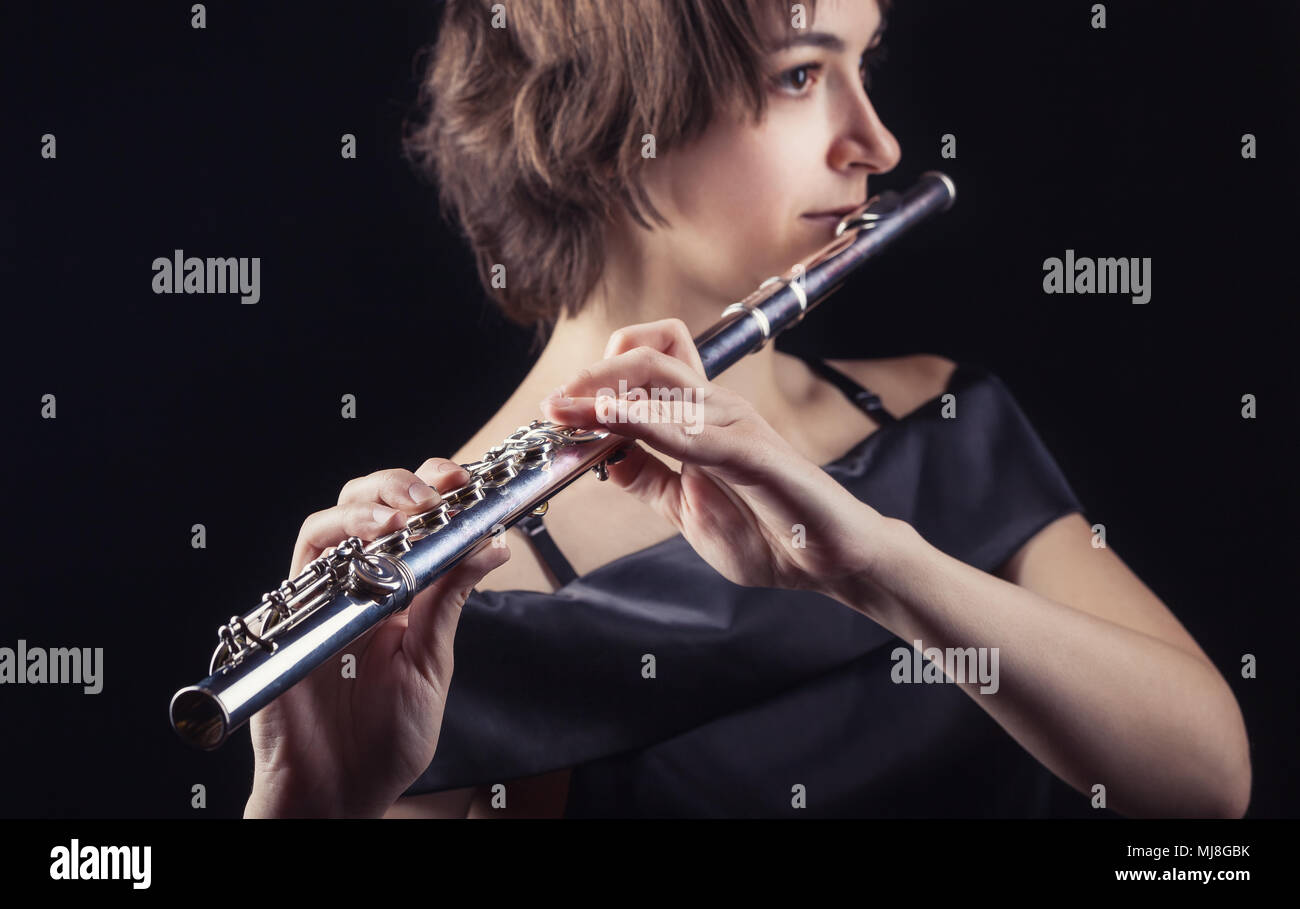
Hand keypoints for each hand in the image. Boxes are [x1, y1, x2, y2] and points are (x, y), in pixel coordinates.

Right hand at [245, 459, 509, 817]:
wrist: (338, 790)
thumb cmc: (384, 739)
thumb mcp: (430, 663)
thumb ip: (450, 601)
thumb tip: (492, 544)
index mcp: (396, 595)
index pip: (410, 525)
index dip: (433, 494)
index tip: (464, 482)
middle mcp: (355, 587)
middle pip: (367, 507)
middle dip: (403, 483)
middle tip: (438, 488)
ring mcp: (321, 596)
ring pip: (332, 519)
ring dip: (373, 500)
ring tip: (408, 509)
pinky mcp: (291, 612)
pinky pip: (306, 556)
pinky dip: (339, 532)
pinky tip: (374, 535)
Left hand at [538, 318, 897, 601]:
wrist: (827, 564)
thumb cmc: (766, 530)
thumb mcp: (682, 506)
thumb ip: (644, 477)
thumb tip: (597, 454)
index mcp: (699, 418)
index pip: (646, 364)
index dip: (595, 377)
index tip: (556, 410)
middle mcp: (716, 408)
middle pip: (648, 355)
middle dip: (591, 375)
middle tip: (554, 406)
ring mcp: (736, 425)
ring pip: (664, 382)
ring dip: (605, 394)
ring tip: (565, 409)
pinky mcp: (755, 453)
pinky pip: (693, 432)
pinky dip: (646, 424)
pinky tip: (612, 425)